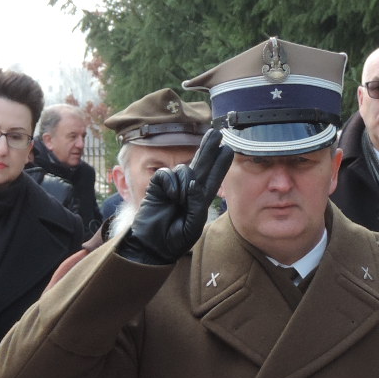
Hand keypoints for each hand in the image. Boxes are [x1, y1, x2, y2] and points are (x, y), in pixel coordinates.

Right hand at [116, 128, 232, 264]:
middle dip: (208, 148)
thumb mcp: (193, 225)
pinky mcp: (158, 185)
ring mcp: (173, 186)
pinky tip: (169, 197)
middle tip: (216, 132)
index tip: (228, 149)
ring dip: (184, 183)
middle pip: (201, 163)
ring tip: (178, 202)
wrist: (151, 245)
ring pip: (184, 169)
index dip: (220, 163)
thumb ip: (197, 203)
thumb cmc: (174, 239)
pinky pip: (167, 174)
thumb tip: (194, 181)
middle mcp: (188, 189)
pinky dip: (170, 184)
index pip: (214, 178)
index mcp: (200, 199)